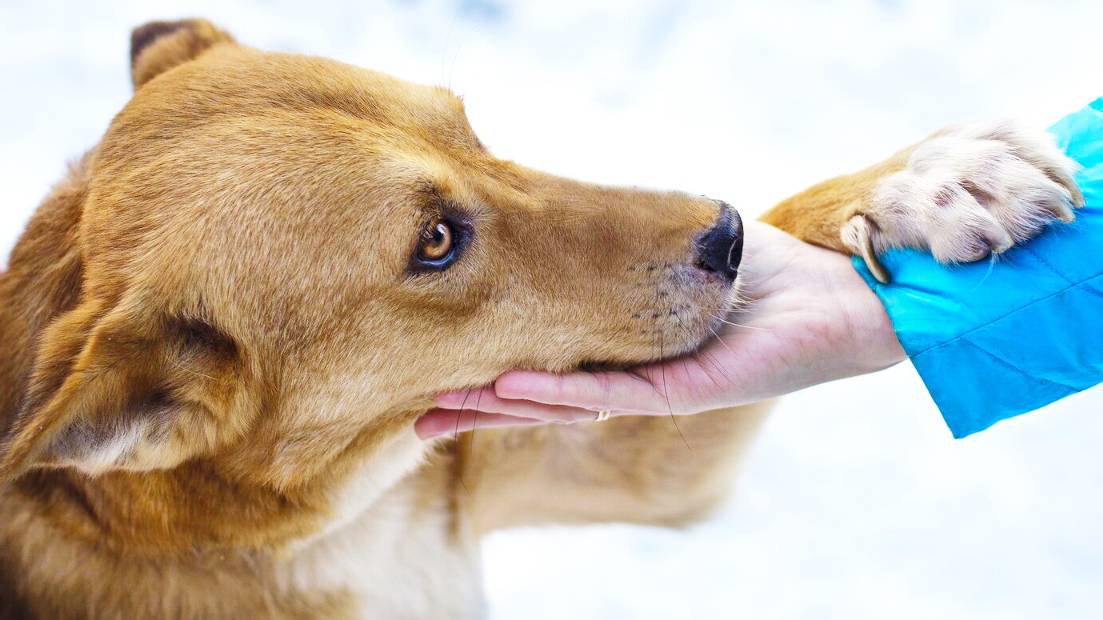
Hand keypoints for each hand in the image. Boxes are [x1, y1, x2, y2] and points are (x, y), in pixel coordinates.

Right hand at [415, 220, 905, 438]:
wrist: (838, 293)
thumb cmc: (766, 273)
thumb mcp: (679, 250)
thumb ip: (629, 244)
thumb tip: (581, 213)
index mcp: (624, 349)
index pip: (547, 365)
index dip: (493, 374)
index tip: (439, 372)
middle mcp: (633, 379)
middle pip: (542, 399)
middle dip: (479, 409)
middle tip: (417, 418)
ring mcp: (655, 390)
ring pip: (563, 404)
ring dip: (501, 407)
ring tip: (441, 410)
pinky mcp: (684, 391)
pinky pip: (611, 392)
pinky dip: (557, 392)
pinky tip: (508, 388)